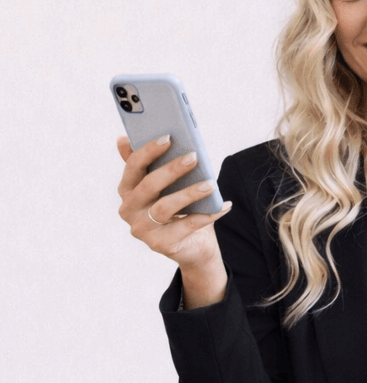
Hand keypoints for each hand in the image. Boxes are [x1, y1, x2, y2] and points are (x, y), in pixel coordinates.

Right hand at [116, 135, 231, 300]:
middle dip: (172, 169)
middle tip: (194, 157)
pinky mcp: (160, 245)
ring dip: (190, 193)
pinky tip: (223, 205)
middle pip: (149, 186)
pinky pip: (186, 227)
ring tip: (211, 184)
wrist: (193, 243)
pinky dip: (207, 215)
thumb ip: (152, 162)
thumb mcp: (167, 183)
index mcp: (127, 189)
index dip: (148, 151)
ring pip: (165, 207)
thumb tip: (127, 138)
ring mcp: (142, 230)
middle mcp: (128, 210)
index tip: (168, 137)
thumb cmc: (179, 206)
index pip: (133, 166)